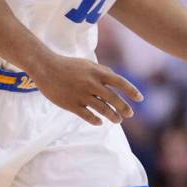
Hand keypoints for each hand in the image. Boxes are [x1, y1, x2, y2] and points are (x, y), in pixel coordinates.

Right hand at [28, 53, 142, 125]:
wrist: (46, 68)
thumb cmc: (67, 65)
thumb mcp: (87, 63)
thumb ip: (102, 71)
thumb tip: (115, 78)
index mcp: (97, 72)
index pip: (120, 82)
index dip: (131, 91)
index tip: (140, 99)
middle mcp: (92, 84)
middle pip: (113, 99)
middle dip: (124, 108)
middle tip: (129, 114)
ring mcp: (82, 95)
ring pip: (103, 110)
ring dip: (112, 117)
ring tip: (117, 120)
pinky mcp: (71, 104)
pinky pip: (87, 116)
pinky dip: (95, 120)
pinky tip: (99, 122)